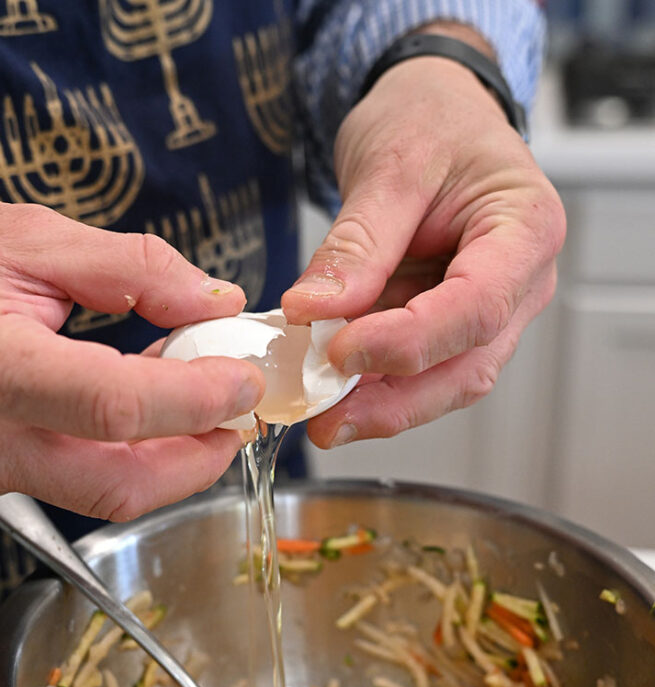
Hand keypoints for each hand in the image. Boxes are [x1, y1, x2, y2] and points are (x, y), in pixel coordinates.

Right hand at [0, 195, 263, 518]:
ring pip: (101, 493)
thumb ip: (129, 267)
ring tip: (192, 394)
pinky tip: (139, 405)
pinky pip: (72, 481)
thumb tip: (212, 300)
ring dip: (167, 455)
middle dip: (199, 457)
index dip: (196, 400)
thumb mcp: (22, 238)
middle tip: (237, 412)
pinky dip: (123, 452)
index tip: (244, 380)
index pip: (116, 408)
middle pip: (121, 486)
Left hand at [282, 46, 564, 449]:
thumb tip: (312, 311)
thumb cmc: (430, 120)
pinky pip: (419, 368)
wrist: (436, 113)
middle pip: (467, 366)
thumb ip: (356, 245)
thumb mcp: (389, 165)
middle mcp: (521, 283)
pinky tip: (332, 387)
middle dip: (394, 402)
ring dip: (382, 404)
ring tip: (322, 413)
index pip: (475, 307)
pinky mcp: (452, 326)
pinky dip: (374, 383)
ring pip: (445, 381)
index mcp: (525, 229)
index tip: (339, 352)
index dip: (407, 341)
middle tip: (327, 421)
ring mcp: (492, 311)